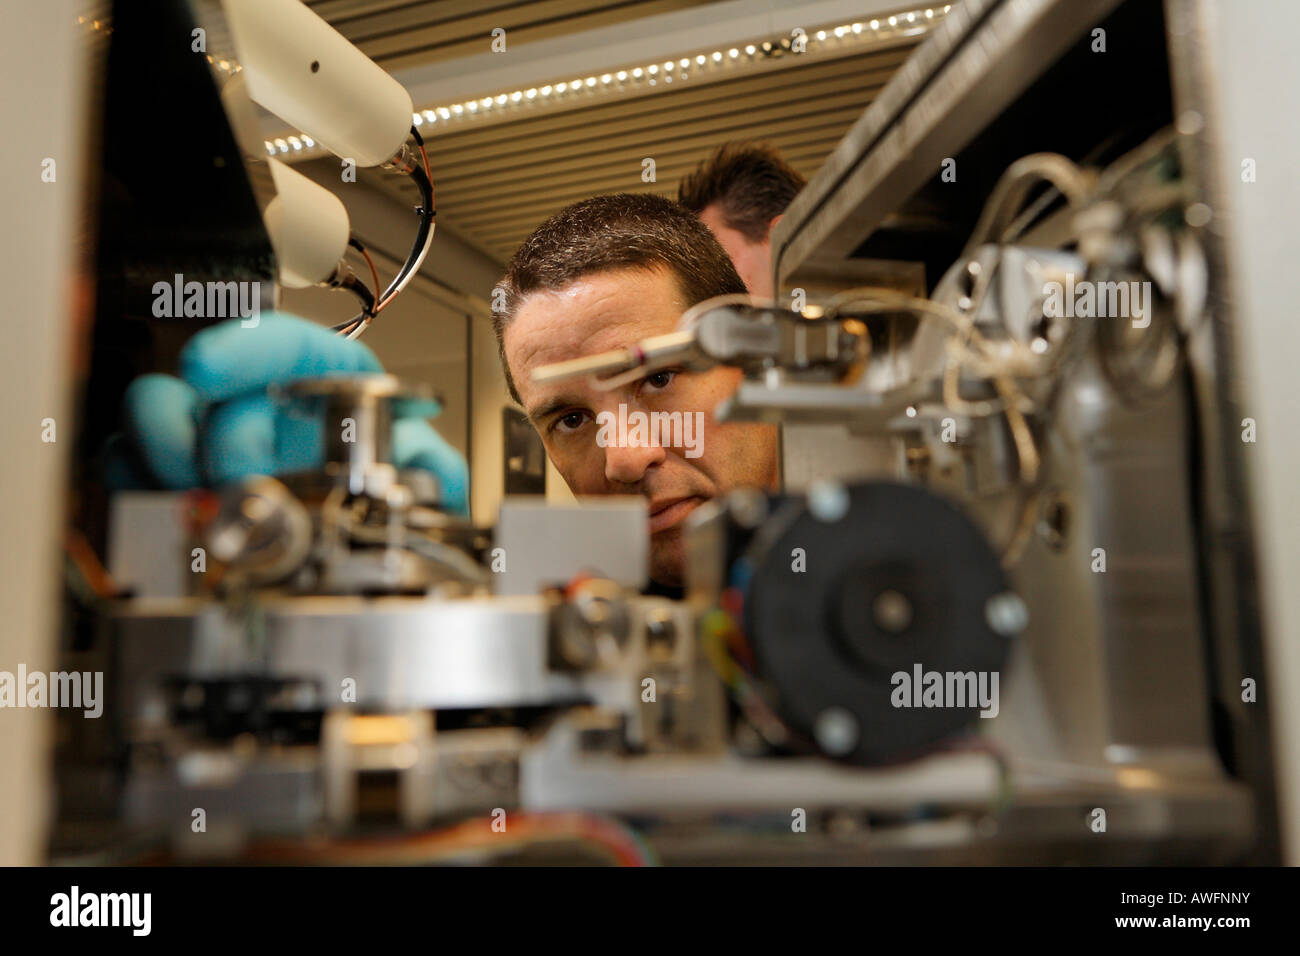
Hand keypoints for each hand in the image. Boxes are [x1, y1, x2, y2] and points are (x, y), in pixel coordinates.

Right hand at [108, 313, 467, 513]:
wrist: (353, 510)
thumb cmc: (380, 468)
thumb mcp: (420, 466)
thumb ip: (435, 469)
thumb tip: (444, 481)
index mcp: (320, 378)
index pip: (281, 343)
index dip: (242, 350)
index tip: (209, 367)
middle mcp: (263, 397)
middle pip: (208, 386)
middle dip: (214, 432)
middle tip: (227, 473)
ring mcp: (215, 431)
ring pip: (160, 410)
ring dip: (164, 445)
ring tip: (185, 483)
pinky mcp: (178, 468)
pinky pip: (131, 455)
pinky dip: (133, 473)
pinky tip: (152, 490)